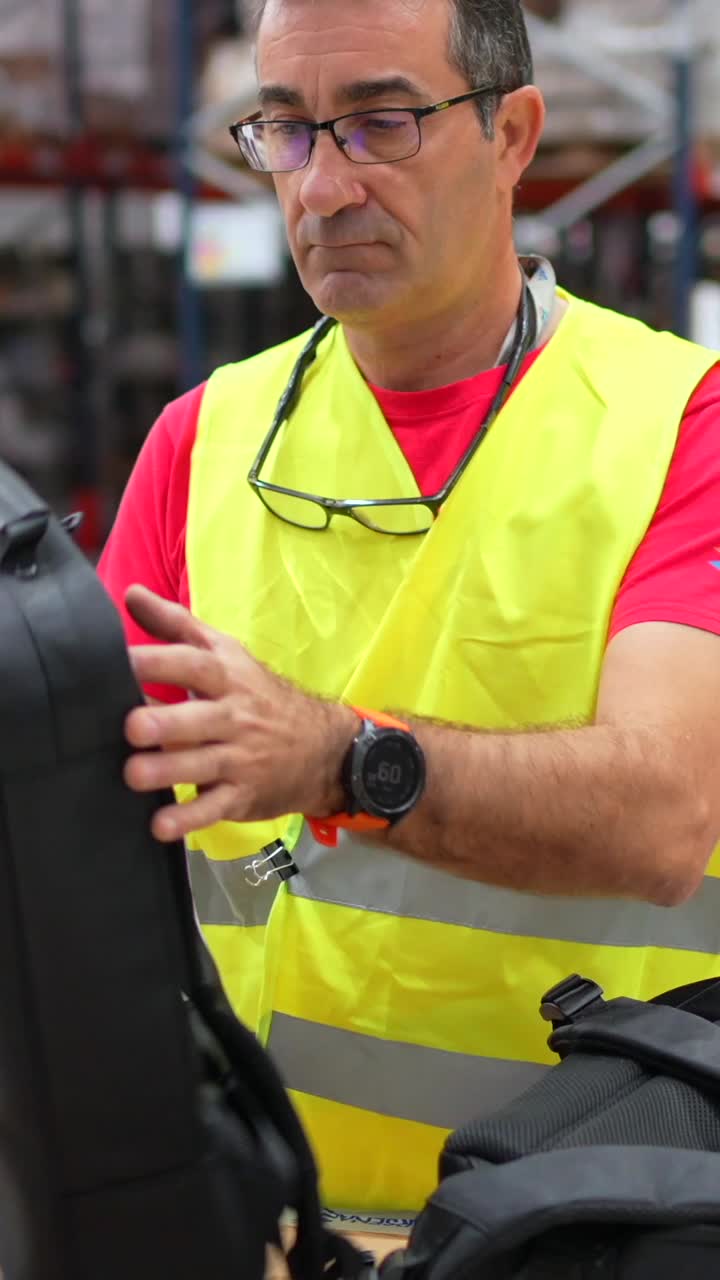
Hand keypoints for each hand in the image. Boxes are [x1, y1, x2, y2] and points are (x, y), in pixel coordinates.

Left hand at [122, 585, 357, 841]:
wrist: (323, 746)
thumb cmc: (258, 695)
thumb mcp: (226, 653)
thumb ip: (176, 625)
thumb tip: (130, 594)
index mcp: (227, 676)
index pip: (193, 664)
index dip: (157, 662)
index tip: (119, 663)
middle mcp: (235, 716)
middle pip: (200, 718)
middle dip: (167, 722)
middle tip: (132, 726)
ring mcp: (241, 758)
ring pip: (203, 765)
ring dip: (168, 771)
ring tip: (134, 775)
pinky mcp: (242, 795)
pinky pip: (214, 808)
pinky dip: (189, 819)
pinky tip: (161, 827)